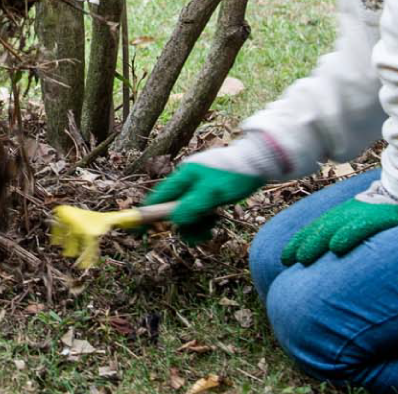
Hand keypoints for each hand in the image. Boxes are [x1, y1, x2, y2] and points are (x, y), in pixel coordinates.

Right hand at [142, 159, 265, 243]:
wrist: (257, 163)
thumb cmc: (234, 174)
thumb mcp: (212, 193)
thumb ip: (192, 206)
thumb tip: (175, 220)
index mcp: (182, 177)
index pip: (157, 197)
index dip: (147, 214)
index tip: (139, 231)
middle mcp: (187, 182)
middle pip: (173, 209)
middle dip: (184, 225)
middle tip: (200, 234)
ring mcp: (197, 188)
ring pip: (187, 213)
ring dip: (197, 225)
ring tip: (212, 228)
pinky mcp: (208, 194)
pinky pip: (199, 212)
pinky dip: (205, 220)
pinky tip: (215, 220)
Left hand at [281, 197, 397, 264]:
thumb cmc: (388, 209)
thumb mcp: (365, 218)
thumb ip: (349, 229)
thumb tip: (335, 250)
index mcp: (345, 213)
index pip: (318, 227)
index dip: (300, 240)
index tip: (284, 256)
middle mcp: (349, 212)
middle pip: (320, 228)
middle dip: (301, 244)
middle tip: (285, 260)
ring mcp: (363, 213)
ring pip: (334, 227)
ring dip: (316, 242)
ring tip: (302, 258)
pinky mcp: (380, 216)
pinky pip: (361, 226)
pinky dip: (346, 235)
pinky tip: (335, 246)